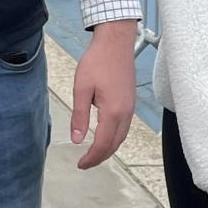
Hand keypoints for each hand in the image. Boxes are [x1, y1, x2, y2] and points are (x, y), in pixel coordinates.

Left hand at [72, 20, 136, 168]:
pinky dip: (115, 138)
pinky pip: (124, 128)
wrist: (116, 42)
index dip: (91, 158)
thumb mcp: (81, 88)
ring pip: (121, 137)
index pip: (102, 144)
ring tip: (94, 154)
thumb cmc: (97, 61)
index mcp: (112, 111)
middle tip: (85, 163)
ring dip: (108, 149)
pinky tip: (105, 136)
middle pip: (114, 145)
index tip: (80, 164)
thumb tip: (77, 139)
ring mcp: (130, 108)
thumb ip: (79, 116)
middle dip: (100, 157)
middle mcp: (125, 113)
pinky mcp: (130, 102)